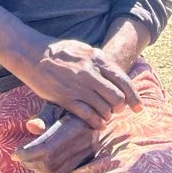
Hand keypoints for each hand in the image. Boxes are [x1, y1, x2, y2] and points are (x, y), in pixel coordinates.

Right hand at [13, 38, 140, 129]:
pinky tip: (96, 123)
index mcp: (97, 58)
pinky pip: (88, 115)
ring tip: (104, 116)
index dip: (134, 96)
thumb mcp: (84, 49)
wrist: (33, 54)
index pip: (123, 80)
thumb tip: (114, 72)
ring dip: (107, 115)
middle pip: (117, 97)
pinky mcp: (66, 98)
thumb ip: (99, 61)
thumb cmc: (59, 51)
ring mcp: (78, 86)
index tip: (138, 107)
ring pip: (104, 108)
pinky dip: (96, 122)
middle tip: (116, 110)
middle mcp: (91, 73)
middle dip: (119, 107)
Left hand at [16, 104, 98, 172]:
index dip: (29, 153)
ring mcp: (85, 155)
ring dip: (36, 168)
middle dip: (30, 161)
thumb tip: (31, 127)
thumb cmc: (71, 106)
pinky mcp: (84, 161)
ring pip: (55, 172)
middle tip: (19, 155)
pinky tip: (39, 163)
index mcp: (76, 128)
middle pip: (50, 163)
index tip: (16, 153)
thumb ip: (44, 116)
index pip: (48, 150)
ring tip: (27, 159)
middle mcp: (83, 144)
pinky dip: (45, 172)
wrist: (94, 111)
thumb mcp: (58, 105)